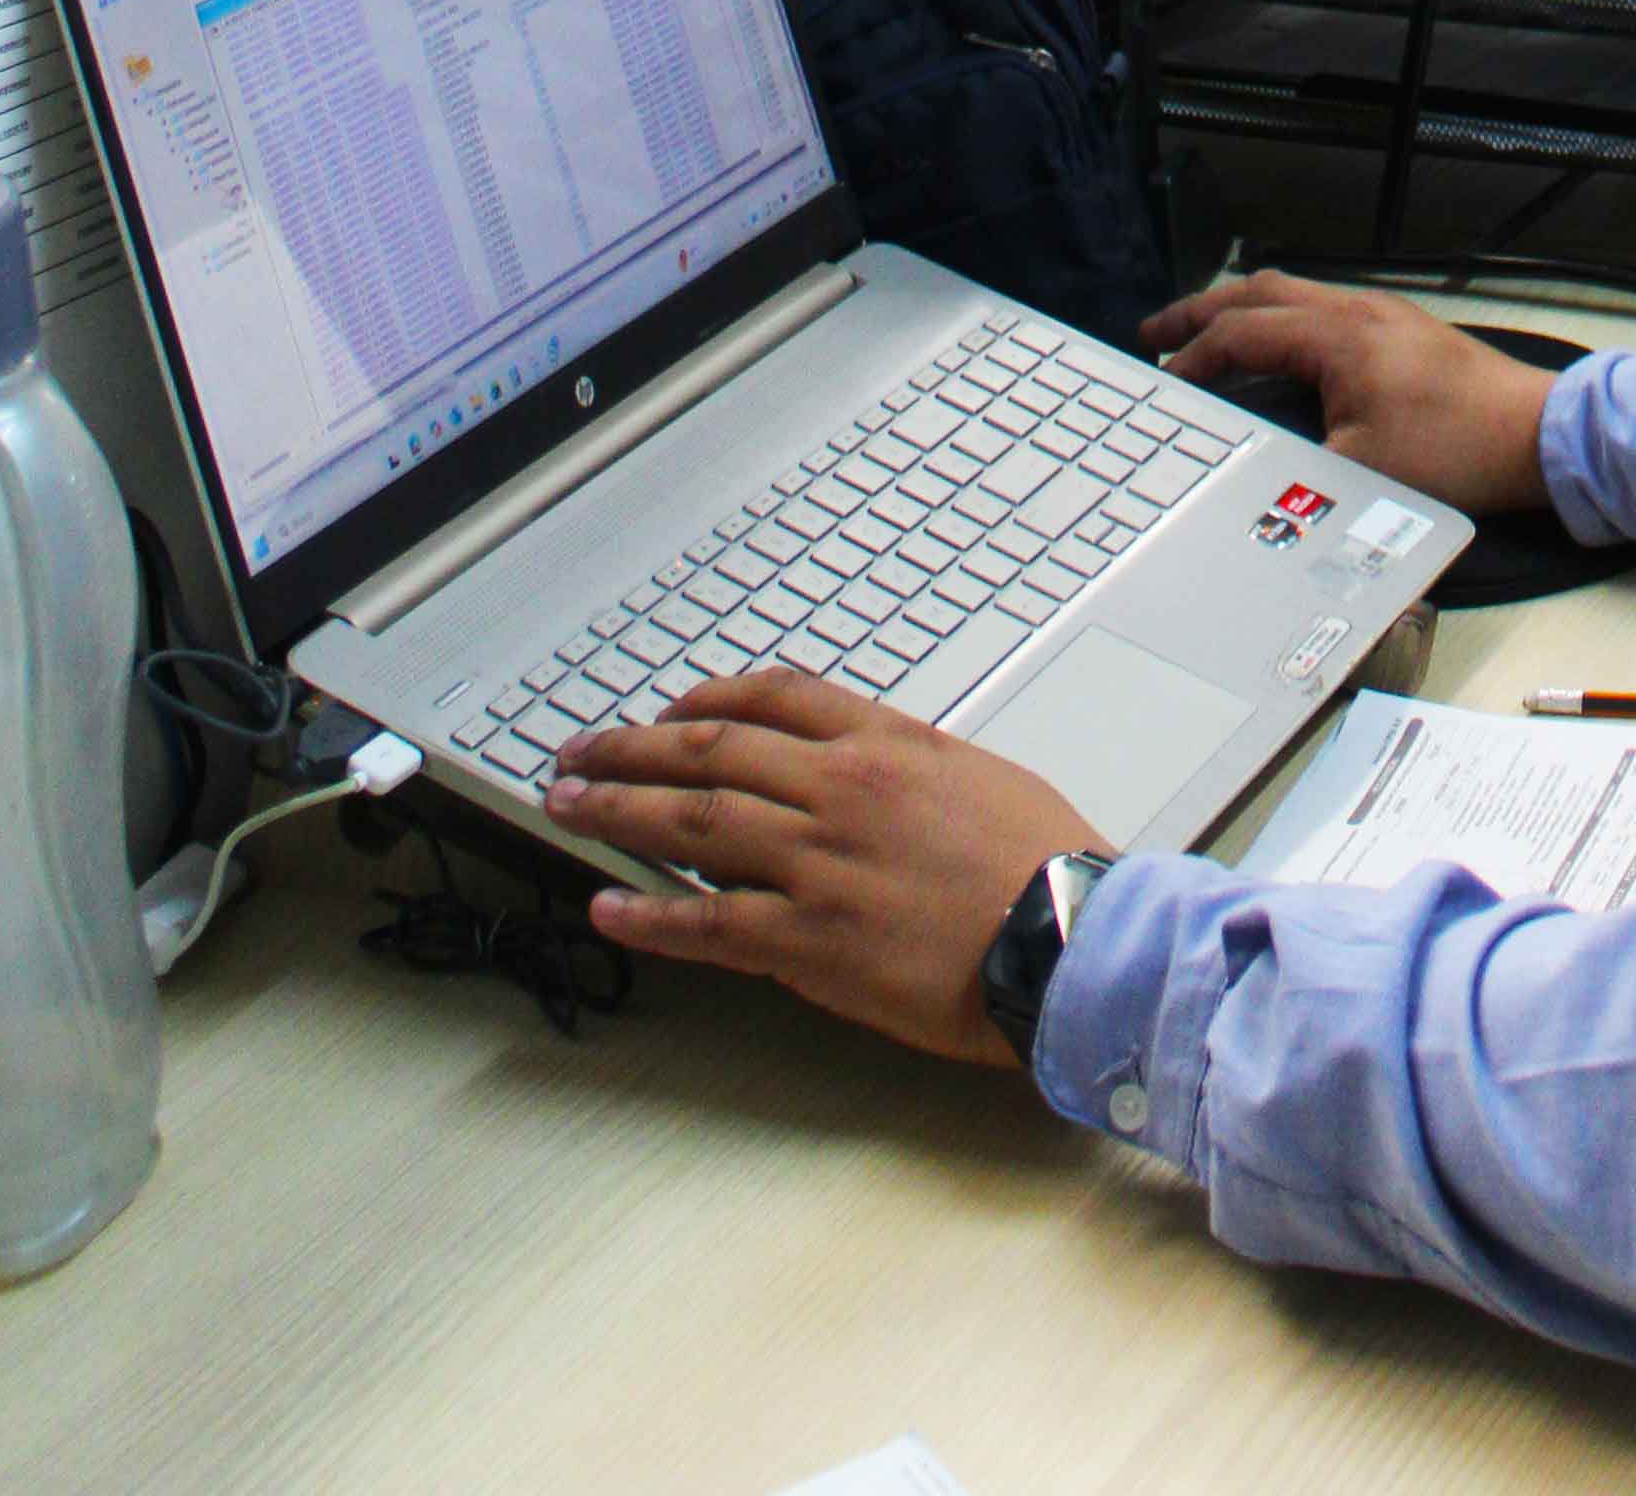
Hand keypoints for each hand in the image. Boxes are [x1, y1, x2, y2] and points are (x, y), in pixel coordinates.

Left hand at [544, 669, 1099, 1058]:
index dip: (706, 700)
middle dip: (631, 747)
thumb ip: (906, 761)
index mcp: (884, 744)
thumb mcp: (977, 775)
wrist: (1068, 939)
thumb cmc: (1041, 864)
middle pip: (710, 749)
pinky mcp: (809, 940)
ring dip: (617, 810)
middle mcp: (840, 790)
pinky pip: (708, 922)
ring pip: (693, 822)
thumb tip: (855, 763)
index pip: (774, 696)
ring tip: (567, 807)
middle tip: (579, 753)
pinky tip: (608, 904)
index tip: (669, 711)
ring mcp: (818, 864)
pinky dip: (650, 913)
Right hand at [1143, 270, 1562, 522]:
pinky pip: (1321, 309)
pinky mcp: (1402, 332)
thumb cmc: (1455, 451)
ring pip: (1293, 294)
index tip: (1161, 380)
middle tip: (1156, 331)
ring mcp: (1383, 315)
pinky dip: (1280, 320)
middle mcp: (1357, 310)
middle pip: (1261, 292)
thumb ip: (1292, 457)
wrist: (1535, 436)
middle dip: (1203, 310)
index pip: (1243, 332)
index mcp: (1338, 335)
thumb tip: (1243, 464)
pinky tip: (1275, 348)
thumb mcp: (1358, 469)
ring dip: (1243, 310)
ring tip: (1204, 334)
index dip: (1195, 357)